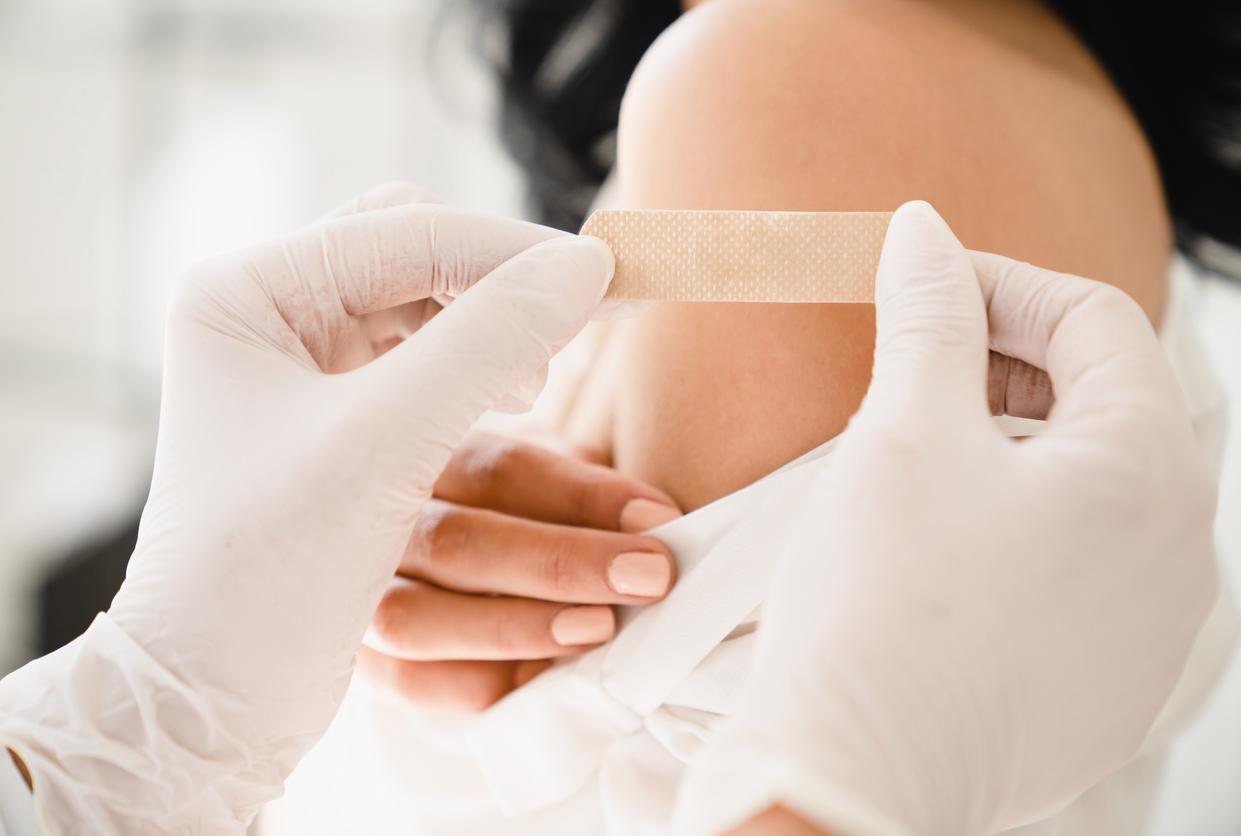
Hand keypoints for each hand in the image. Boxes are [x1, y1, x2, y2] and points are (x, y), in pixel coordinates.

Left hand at [0, 183, 615, 831]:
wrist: (214, 697)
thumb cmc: (268, 572)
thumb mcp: (383, 442)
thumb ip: (488, 340)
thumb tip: (585, 265)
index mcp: (251, 294)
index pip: (410, 230)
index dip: (517, 252)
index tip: (611, 279)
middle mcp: (271, 315)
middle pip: (420, 256)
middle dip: (500, 290)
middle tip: (569, 330)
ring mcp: (301, 366)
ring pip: (429, 308)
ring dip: (497, 337)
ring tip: (535, 387)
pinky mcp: (334, 418)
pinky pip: (426, 364)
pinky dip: (479, 380)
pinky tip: (510, 408)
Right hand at [358, 428, 679, 711]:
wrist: (422, 548)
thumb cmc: (503, 508)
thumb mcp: (535, 480)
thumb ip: (583, 498)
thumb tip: (657, 526)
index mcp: (421, 452)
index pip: (500, 470)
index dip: (584, 496)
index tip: (660, 522)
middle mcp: (371, 519)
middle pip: (458, 543)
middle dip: (562, 563)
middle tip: (649, 577)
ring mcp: (353, 594)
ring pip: (418, 619)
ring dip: (518, 628)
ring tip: (598, 629)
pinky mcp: (361, 659)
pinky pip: (412, 683)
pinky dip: (480, 681)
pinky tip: (545, 676)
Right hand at [676, 201, 1217, 834]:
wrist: (850, 781)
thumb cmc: (879, 611)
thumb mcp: (903, 432)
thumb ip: (929, 315)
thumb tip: (926, 234)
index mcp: (1149, 474)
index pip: (1096, 323)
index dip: (1001, 283)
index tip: (922, 281)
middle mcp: (1180, 554)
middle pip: (1101, 404)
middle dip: (1005, 365)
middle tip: (911, 367)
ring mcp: (1149, 630)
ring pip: (1088, 490)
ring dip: (1006, 447)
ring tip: (913, 457)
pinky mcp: (1104, 684)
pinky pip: (1075, 569)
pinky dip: (1013, 527)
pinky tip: (936, 544)